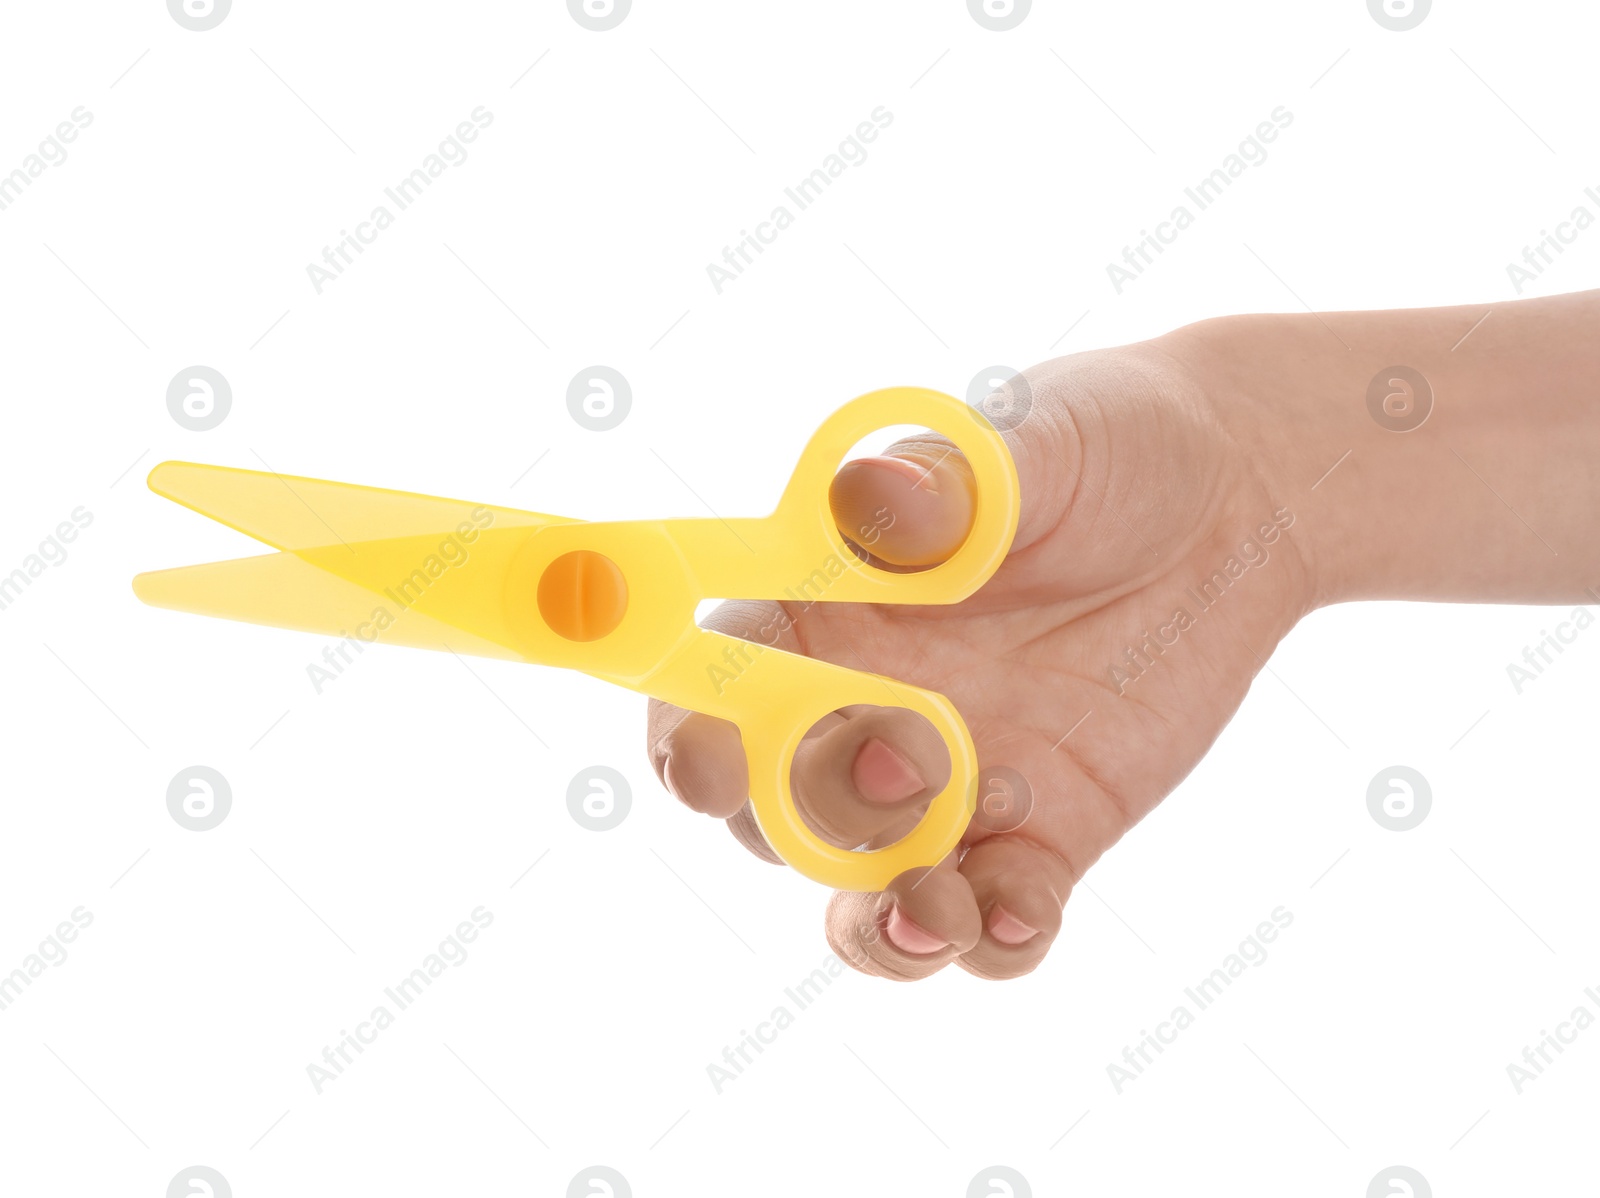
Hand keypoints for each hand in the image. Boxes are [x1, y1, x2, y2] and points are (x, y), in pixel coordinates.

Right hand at [645, 339, 1315, 979]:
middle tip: (902, 767)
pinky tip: (1017, 919)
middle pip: (779, 807)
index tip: (706, 763)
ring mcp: (952, 783)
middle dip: (811, 816)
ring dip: (882, 923)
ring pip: (871, 890)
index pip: (715, 680)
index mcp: (824, 607)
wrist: (1237, 506)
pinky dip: (994, 941)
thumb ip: (948, 485)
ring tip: (935, 912)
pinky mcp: (1044, 834)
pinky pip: (997, 916)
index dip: (689, 730)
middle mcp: (866, 707)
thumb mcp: (1036, 443)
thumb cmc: (1109, 445)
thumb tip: (864, 495)